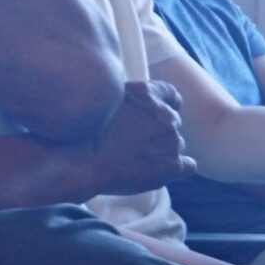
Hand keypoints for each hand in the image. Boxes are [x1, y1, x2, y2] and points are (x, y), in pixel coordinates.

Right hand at [81, 79, 193, 193]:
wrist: (76, 160)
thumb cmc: (81, 131)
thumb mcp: (104, 99)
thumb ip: (130, 99)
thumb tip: (142, 103)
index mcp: (147, 94)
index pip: (171, 95)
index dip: (165, 107)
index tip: (154, 117)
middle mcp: (164, 115)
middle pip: (172, 124)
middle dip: (156, 133)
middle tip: (131, 144)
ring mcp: (171, 140)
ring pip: (176, 145)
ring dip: (161, 151)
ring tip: (132, 158)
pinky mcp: (173, 164)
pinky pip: (188, 166)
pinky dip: (176, 168)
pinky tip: (156, 171)